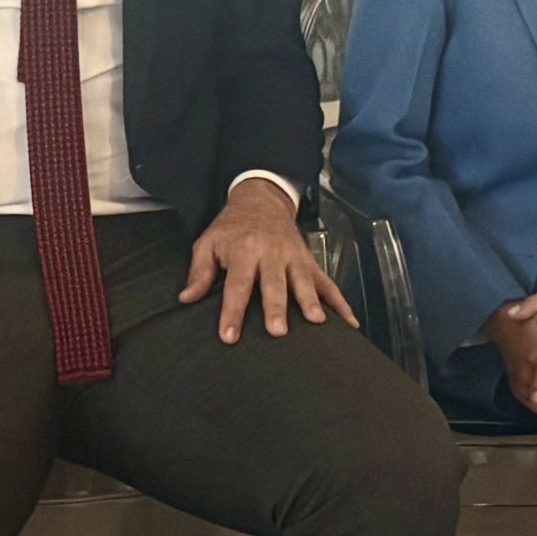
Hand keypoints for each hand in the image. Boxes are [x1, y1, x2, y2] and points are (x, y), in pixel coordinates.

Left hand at [180, 178, 357, 340]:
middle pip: (274, 284)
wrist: (261, 200)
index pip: (237, 285)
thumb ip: (199, 272)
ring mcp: (294, 258)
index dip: (232, 311)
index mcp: (243, 251)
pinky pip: (327, 284)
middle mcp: (271, 254)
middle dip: (277, 307)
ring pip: (303, 282)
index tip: (229, 336)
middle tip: (278, 331)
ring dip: (310, 302)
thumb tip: (186, 299)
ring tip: (316, 322)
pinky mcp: (309, 262)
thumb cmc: (231, 228)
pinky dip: (341, 303)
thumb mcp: (207, 243)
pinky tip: (350, 323)